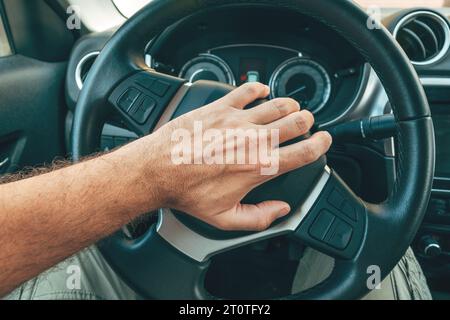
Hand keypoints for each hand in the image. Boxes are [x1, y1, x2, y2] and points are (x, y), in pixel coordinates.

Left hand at [129, 83, 331, 230]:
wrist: (158, 170)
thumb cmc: (188, 193)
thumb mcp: (225, 218)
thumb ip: (259, 218)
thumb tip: (280, 210)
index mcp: (260, 167)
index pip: (305, 152)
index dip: (321, 144)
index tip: (324, 140)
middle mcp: (254, 140)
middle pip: (296, 122)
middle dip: (307, 121)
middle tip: (305, 123)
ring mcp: (238, 120)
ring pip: (278, 103)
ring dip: (289, 105)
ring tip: (289, 108)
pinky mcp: (220, 107)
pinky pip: (247, 91)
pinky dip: (258, 89)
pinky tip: (260, 92)